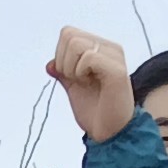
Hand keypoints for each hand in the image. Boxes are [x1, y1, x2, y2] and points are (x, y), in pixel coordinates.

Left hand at [48, 27, 135, 144]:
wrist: (109, 133)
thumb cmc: (94, 111)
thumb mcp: (73, 88)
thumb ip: (63, 73)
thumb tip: (49, 64)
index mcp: (100, 48)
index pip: (68, 33)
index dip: (60, 56)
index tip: (72, 77)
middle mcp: (109, 47)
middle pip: (69, 35)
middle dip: (64, 62)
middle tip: (77, 80)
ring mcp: (115, 56)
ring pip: (76, 44)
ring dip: (71, 68)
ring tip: (85, 83)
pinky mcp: (117, 70)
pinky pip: (88, 58)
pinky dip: (81, 73)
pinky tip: (91, 84)